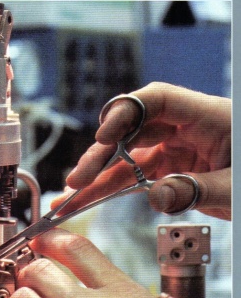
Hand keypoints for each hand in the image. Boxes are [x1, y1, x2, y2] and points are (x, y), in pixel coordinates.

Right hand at [52, 82, 230, 219]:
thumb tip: (157, 197)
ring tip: (73, 196)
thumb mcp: (235, 187)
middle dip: (102, 155)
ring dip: (100, 177)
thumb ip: (198, 190)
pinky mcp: (171, 168)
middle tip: (78, 179)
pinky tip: (91, 199)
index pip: (159, 99)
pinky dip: (113, 189)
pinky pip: (136, 177)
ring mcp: (176, 149)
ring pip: (129, 158)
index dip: (126, 113)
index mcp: (208, 117)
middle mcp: (186, 129)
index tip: (103, 136)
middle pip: (133, 131)